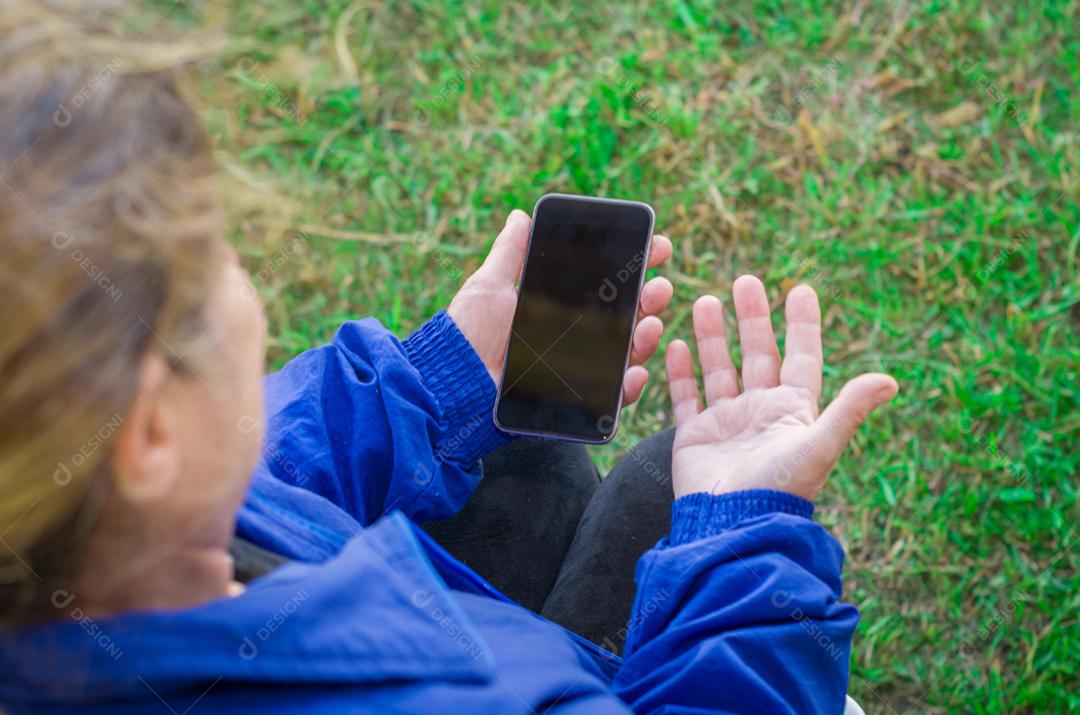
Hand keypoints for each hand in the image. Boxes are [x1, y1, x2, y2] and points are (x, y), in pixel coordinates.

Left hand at [448, 209, 673, 405]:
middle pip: (628, 316)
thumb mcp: (489, 286)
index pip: (608, 284)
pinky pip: (612, 396)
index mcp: (560, 306)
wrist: (451, 382)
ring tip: (650, 323)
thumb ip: (511, 253)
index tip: (658, 246)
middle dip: (652, 298)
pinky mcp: (576, 399)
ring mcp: (579, 368)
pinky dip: (630, 385)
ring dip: (647, 336)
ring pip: (628, 352)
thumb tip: (519, 216)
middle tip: (659, 286)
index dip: (637, 265)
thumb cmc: (467, 333)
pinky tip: (635, 371)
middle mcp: (576, 337)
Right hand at [665, 275, 897, 500]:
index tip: (801, 289)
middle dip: (752, 318)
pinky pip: (686, 396)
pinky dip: (681, 372)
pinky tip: (677, 345)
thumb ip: (848, 410)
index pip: (800, 357)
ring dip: (713, 336)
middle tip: (745, 281)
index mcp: (792, 411)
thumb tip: (890, 380)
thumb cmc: (779, 489)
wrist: (733, 525)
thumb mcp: (818, 445)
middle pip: (757, 354)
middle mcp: (760, 412)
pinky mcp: (695, 436)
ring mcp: (726, 422)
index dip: (802, 324)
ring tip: (703, 301)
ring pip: (719, 369)